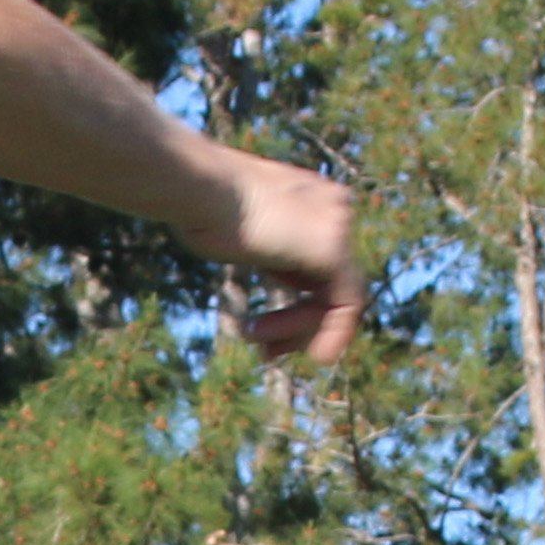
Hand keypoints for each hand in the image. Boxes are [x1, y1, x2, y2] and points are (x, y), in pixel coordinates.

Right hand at [193, 152, 363, 365]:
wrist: (200, 187)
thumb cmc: (197, 203)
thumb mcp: (236, 226)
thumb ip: (264, 246)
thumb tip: (264, 261)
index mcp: (311, 197)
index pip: (314, 261)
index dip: (292, 300)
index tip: (260, 328)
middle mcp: (332, 206)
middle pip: (327, 281)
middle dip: (296, 321)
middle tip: (265, 350)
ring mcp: (337, 225)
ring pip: (335, 295)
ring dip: (298, 330)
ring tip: (266, 351)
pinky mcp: (333, 249)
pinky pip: (347, 304)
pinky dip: (335, 333)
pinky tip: (319, 358)